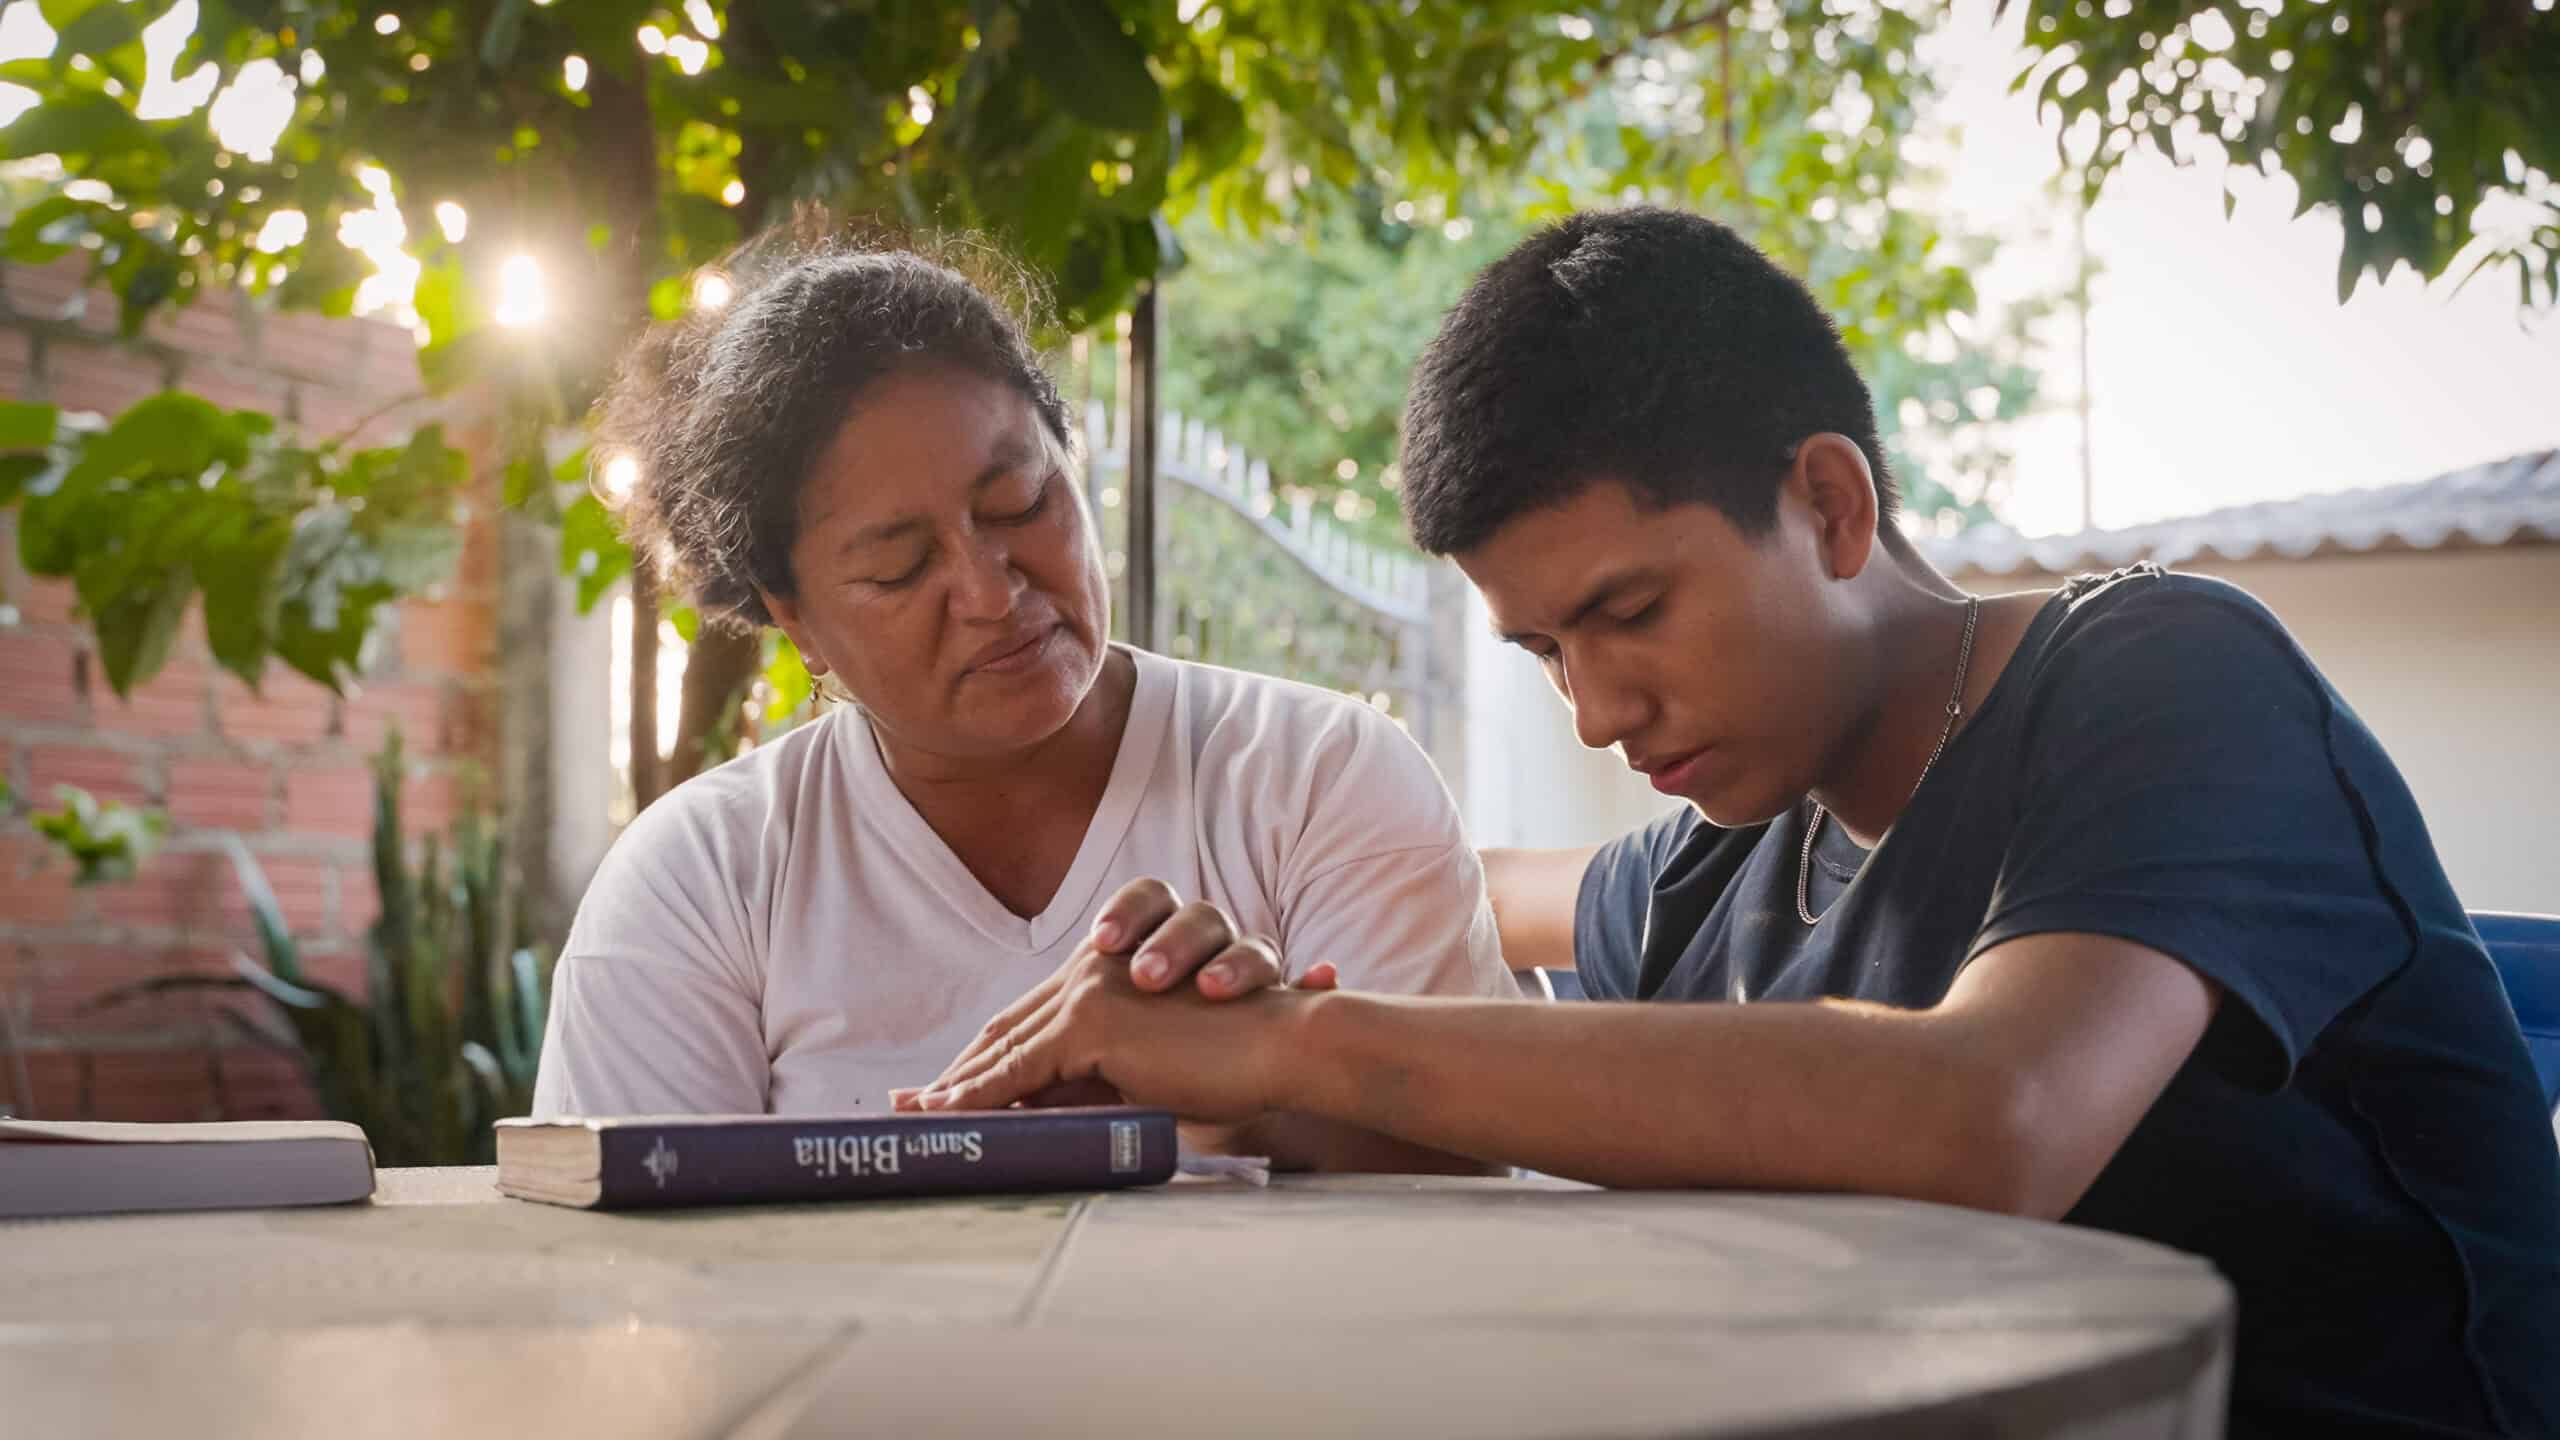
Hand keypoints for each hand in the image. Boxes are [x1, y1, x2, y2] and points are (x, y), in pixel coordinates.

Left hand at [891, 879, 1333, 1107]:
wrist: (1281, 1047)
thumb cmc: (1234, 1064)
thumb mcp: (1151, 1076)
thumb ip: (1101, 1084)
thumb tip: (1041, 1117)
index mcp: (1108, 980)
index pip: (1030, 1024)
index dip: (984, 1061)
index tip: (943, 1094)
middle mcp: (1091, 973)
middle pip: (1006, 1030)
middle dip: (957, 1074)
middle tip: (906, 1107)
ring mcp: (1087, 991)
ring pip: (1005, 1048)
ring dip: (958, 1088)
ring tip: (919, 1119)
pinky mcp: (1092, 1019)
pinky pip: (1018, 1069)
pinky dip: (978, 1097)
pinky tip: (947, 1118)